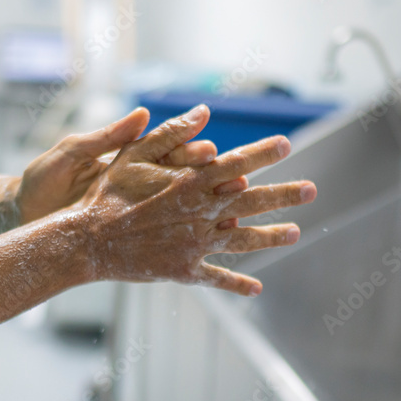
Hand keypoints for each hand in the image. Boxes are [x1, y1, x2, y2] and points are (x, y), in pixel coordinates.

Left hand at [16, 108, 219, 223]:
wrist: (23, 217)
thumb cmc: (42, 181)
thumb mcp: (70, 154)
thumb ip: (106, 137)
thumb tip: (143, 114)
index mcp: (125, 157)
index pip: (165, 146)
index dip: (188, 142)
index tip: (208, 137)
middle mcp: (138, 182)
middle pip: (183, 177)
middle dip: (210, 177)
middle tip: (233, 177)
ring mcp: (138, 209)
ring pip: (182, 207)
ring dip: (210, 209)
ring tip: (233, 211)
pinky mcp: (132, 235)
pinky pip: (166, 236)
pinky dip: (190, 239)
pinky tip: (213, 242)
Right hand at [74, 105, 315, 296]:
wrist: (88, 240)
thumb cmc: (107, 194)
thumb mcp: (133, 155)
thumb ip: (170, 133)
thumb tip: (203, 111)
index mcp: (190, 182)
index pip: (236, 164)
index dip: (263, 153)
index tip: (287, 145)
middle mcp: (200, 213)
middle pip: (252, 202)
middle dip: (284, 195)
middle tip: (311, 190)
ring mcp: (195, 244)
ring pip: (242, 240)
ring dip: (271, 237)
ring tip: (295, 233)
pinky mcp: (184, 269)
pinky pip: (216, 277)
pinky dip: (236, 284)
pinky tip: (255, 288)